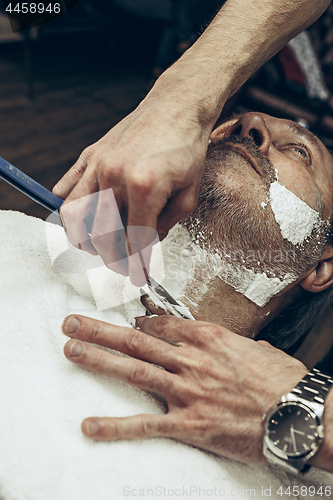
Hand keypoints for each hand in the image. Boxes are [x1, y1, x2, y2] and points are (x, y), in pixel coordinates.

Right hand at [53, 77, 211, 285]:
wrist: (176, 107)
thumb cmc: (187, 147)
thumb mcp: (189, 193)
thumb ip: (166, 224)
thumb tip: (145, 244)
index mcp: (145, 188)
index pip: (133, 241)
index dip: (136, 265)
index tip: (138, 276)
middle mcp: (115, 176)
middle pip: (99, 235)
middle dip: (111, 257)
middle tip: (121, 263)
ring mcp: (98, 165)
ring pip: (73, 216)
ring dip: (82, 238)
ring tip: (98, 245)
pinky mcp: (90, 155)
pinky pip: (66, 188)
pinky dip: (67, 208)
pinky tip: (82, 217)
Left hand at [62, 314, 307, 464]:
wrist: (299, 413)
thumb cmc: (283, 380)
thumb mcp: (255, 349)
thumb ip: (229, 344)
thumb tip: (220, 345)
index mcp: (209, 337)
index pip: (163, 323)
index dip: (140, 322)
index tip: (129, 323)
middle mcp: (192, 359)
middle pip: (137, 339)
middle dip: (101, 330)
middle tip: (72, 322)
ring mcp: (187, 390)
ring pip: (134, 369)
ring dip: (99, 359)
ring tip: (71, 350)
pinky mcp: (189, 423)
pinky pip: (145, 424)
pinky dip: (115, 425)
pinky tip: (90, 425)